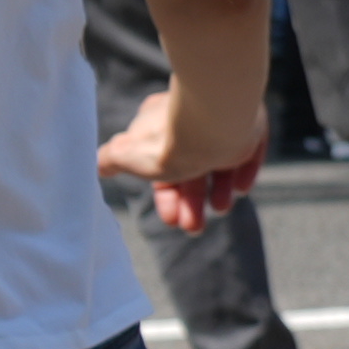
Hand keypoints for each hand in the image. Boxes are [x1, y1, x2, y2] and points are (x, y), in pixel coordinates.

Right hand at [99, 82, 262, 236]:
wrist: (212, 122)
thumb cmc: (167, 141)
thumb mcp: (128, 154)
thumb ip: (110, 159)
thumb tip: (99, 164)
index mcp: (158, 125)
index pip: (162, 165)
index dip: (165, 196)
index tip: (171, 220)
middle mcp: (190, 121)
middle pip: (192, 168)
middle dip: (191, 202)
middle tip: (194, 227)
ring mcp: (222, 122)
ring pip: (220, 163)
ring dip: (218, 191)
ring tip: (220, 209)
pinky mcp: (250, 125)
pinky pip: (248, 152)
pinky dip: (243, 173)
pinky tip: (239, 188)